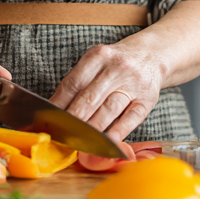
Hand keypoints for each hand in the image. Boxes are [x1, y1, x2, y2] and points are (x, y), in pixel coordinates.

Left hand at [49, 34, 166, 141]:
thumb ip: (79, 81)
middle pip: (89, 98)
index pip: (74, 83)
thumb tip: (55, 109)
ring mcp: (133, 84)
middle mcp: (116, 68)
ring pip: (108, 110)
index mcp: (98, 56)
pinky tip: (104, 144)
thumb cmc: (116, 63)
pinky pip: (130, 119)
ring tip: (77, 143)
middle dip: (72, 120)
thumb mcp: (97, 62)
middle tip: (59, 136)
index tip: (47, 119)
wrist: (152, 55)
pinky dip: (116, 134)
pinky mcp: (147, 100)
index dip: (58, 104)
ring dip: (91, 130)